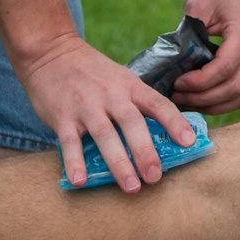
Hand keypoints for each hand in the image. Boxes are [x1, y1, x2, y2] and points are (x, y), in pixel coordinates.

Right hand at [21, 35, 193, 192]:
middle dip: (145, 151)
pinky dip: (75, 162)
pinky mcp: (63, 116)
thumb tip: (164, 136)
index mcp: (130, 86)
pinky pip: (70, 142)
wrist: (51, 52)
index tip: (189, 142)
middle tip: (155, 177)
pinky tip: (81, 181)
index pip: (158, 103)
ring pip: (105, 135)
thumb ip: (137, 104)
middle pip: (132, 123)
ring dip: (119, 163)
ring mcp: (86, 106)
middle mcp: (111, 95)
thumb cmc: (93, 73)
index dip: (175, 122)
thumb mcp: (121, 80)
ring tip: (131, 187)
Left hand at [170, 0, 239, 112]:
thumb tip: (172, 67)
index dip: (198, 82)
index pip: (224, 69)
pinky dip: (224, 102)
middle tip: (175, 96)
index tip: (175, 82)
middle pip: (234, 89)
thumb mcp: (197, 4)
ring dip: (213, 105)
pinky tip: (201, 99)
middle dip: (202, 98)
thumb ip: (187, 35)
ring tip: (186, 101)